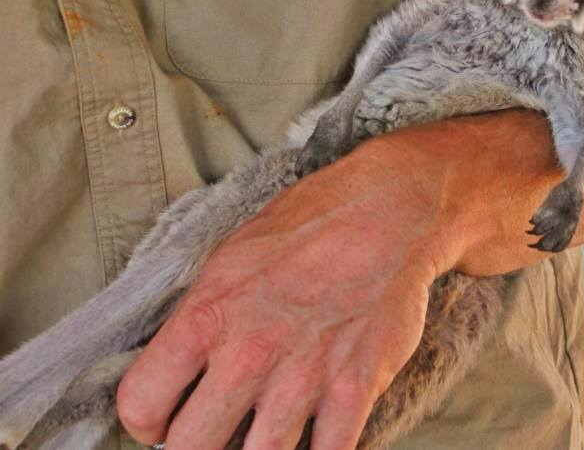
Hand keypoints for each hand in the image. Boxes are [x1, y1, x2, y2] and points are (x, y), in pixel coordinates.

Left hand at [117, 140, 458, 449]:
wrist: (390, 210)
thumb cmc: (312, 223)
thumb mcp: (232, 255)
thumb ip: (201, 316)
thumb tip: (178, 365)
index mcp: (207, 315)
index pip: (139, 404)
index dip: (147, 420)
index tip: (166, 419)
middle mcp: (248, 354)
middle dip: (196, 446)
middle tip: (214, 431)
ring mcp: (303, 378)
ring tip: (264, 432)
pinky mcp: (354, 390)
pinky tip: (315, 437)